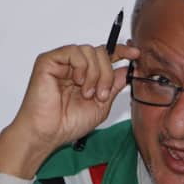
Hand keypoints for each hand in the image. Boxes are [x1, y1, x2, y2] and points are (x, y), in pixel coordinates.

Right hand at [0, 43, 139, 177]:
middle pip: (101, 52)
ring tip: (87, 93)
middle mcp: (74, 67)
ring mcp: (61, 62)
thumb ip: (114, 86)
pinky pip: (73, 51)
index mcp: (86, 76)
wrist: (49, 132)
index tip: (135, 54)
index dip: (121, 51)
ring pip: (90, 50)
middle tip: (102, 94)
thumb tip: (129, 69)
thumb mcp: (101, 105)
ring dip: (95, 74)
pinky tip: (77, 82)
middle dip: (107, 73)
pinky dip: (81, 67)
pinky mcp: (49, 61)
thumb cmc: (68, 123)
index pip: (105, 56)